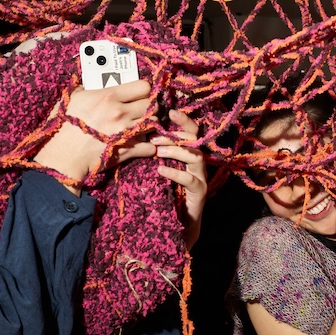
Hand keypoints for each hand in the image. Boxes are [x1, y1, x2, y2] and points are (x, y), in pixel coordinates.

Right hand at [33, 80, 157, 193]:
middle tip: (142, 110)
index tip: (139, 94)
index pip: (143, 86)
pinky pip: (150, 147)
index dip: (143, 90)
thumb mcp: (73, 99)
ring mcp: (127, 131)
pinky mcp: (129, 149)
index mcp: (109, 96)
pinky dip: (149, 147)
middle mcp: (121, 112)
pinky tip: (142, 145)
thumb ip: (88, 88)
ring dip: (150, 125)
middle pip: (152, 104)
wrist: (64, 154)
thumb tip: (92, 82)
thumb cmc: (63, 126)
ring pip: (154, 123)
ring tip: (142, 126)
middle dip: (149, 106)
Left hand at [151, 109, 206, 249]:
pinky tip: (161, 170)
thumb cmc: (163, 191)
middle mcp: (198, 162)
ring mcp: (201, 176)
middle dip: (176, 134)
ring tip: (157, 151)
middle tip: (155, 136)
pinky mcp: (200, 192)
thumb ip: (151, 151)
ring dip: (176, 151)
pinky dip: (175, 173)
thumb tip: (134, 132)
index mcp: (188, 152)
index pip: (190, 130)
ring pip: (195, 156)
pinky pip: (190, 180)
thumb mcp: (155, 167)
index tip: (170, 111)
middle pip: (195, 139)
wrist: (177, 222)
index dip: (183, 119)